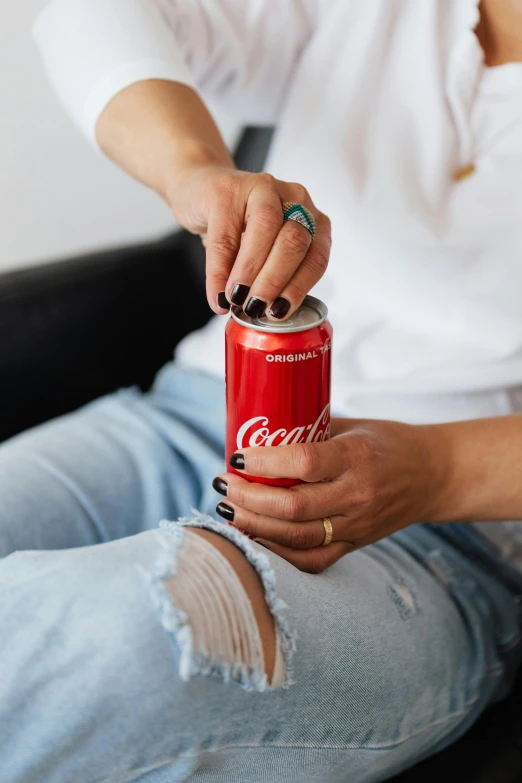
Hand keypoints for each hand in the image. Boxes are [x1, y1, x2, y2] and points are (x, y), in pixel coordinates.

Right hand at [167, 162, 330, 317]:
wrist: (201, 189)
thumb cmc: (239, 227)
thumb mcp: (265, 250)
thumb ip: (274, 274)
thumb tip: (269, 314)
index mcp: (311, 217)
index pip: (316, 257)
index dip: (298, 289)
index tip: (279, 313)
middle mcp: (294, 197)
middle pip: (294, 242)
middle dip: (275, 282)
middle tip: (257, 309)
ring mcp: (262, 188)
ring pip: (266, 231)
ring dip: (251, 272)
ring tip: (238, 300)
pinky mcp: (227, 190)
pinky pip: (225, 237)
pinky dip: (220, 271)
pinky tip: (217, 294)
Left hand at [214, 418, 448, 572]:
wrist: (433, 476)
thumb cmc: (388, 443)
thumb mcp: (353, 426)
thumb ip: (309, 433)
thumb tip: (255, 434)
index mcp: (358, 457)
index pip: (304, 463)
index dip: (264, 462)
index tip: (237, 456)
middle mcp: (358, 495)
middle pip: (293, 506)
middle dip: (249, 499)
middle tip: (224, 485)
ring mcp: (357, 525)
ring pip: (297, 537)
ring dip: (254, 526)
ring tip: (228, 512)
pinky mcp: (355, 545)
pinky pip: (311, 560)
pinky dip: (277, 553)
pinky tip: (253, 538)